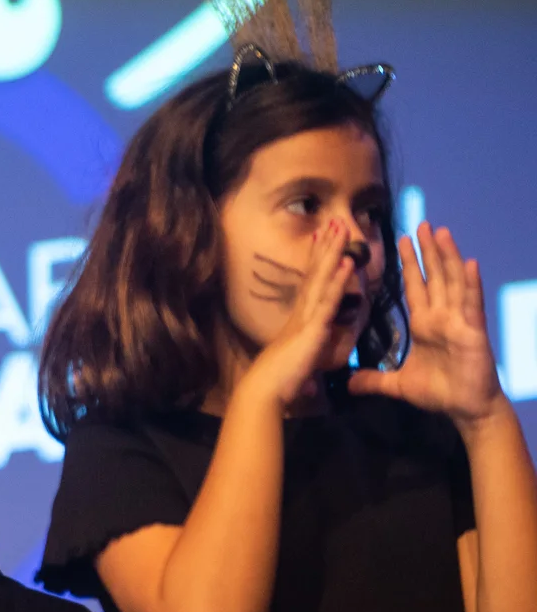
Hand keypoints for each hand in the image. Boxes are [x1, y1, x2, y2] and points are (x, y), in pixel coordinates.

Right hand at [245, 218, 363, 410]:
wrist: (264, 391)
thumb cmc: (278, 384)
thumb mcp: (298, 372)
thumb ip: (305, 373)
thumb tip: (308, 387)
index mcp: (299, 321)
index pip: (310, 284)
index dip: (317, 261)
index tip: (323, 240)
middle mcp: (301, 313)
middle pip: (315, 273)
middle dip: (325, 246)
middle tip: (333, 220)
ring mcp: (307, 317)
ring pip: (321, 278)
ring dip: (332, 252)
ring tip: (341, 226)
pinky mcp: (313, 328)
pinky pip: (328, 300)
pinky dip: (337, 280)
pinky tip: (347, 261)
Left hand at [350, 222, 505, 427]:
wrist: (463, 408)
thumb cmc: (438, 392)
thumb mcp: (397, 385)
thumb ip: (373, 381)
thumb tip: (348, 384)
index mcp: (425, 324)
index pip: (414, 287)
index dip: (408, 264)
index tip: (401, 240)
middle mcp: (442, 316)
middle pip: (434, 276)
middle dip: (427, 250)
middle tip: (421, 223)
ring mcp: (458, 321)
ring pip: (452, 282)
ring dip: (448, 256)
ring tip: (442, 232)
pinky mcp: (472, 331)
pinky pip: (471, 304)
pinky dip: (471, 284)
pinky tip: (470, 263)